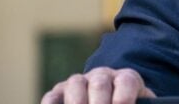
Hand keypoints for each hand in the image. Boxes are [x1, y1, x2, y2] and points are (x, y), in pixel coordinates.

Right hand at [41, 67, 155, 103]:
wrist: (111, 100)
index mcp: (126, 79)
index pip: (126, 81)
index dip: (124, 97)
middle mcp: (102, 76)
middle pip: (100, 83)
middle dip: (100, 103)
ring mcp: (79, 82)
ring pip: (75, 84)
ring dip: (76, 102)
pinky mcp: (58, 93)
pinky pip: (52, 96)